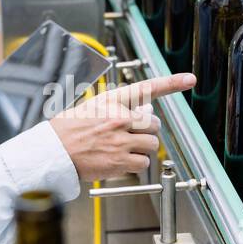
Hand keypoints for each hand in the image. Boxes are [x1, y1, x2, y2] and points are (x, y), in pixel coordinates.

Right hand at [49, 73, 195, 181]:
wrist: (52, 152)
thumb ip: (117, 108)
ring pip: (151, 144)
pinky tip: (120, 161)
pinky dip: (136, 164)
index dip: (172, 82)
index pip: (147, 88)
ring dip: (142, 148)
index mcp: (112, 101)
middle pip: (154, 124)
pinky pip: (143, 163)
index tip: (189, 79)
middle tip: (131, 135)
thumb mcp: (92, 108)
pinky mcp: (120, 161)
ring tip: (122, 149)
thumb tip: (142, 112)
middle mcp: (119, 118)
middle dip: (146, 131)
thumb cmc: (68, 130)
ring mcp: (120, 140)